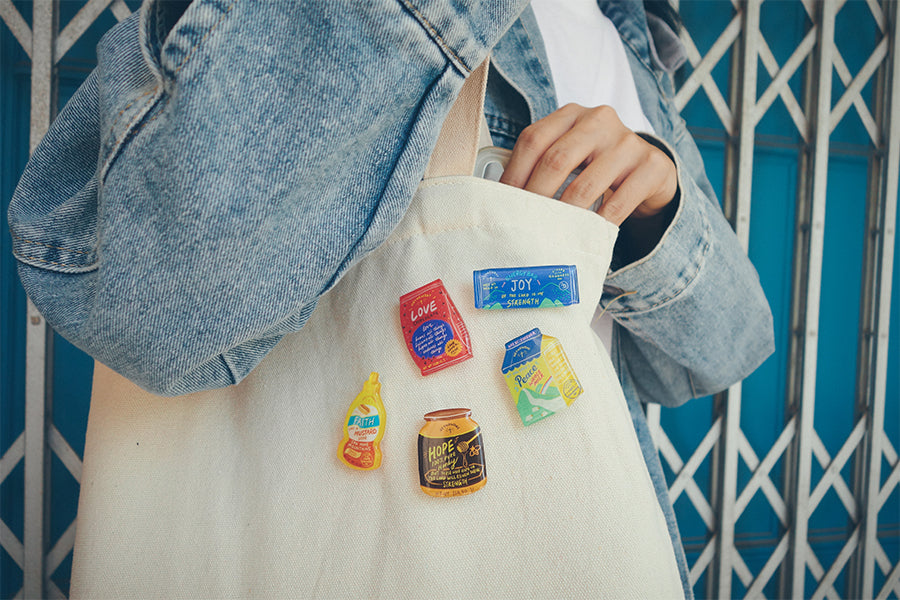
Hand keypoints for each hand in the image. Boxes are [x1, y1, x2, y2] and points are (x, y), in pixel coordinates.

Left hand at [498, 103, 677, 226]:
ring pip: (585, 185)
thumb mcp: (572, 155)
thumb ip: (543, 165)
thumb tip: (504, 199)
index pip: (534, 139)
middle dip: (535, 197)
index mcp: (572, 114)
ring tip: (550, 235)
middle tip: (524, 223)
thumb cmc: (600, 165)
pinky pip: (619, 202)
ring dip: (564, 216)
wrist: (651, 171)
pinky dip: (598, 224)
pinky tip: (586, 236)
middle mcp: (599, 120)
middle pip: (556, 160)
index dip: (514, 173)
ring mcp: (628, 142)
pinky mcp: (652, 166)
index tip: (503, 202)